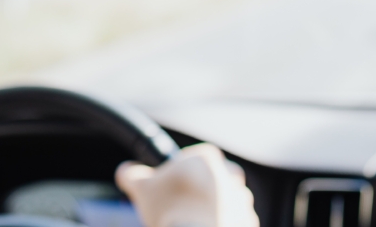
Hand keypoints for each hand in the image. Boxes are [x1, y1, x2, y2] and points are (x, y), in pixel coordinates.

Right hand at [115, 143, 258, 226]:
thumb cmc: (171, 211)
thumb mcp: (141, 188)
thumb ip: (132, 174)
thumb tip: (126, 172)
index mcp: (207, 159)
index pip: (195, 156)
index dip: (180, 171)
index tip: (170, 186)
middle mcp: (231, 176)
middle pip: (213, 179)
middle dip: (199, 191)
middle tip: (181, 207)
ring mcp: (243, 201)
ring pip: (225, 202)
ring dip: (212, 211)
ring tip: (190, 224)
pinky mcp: (249, 223)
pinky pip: (234, 222)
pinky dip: (221, 226)